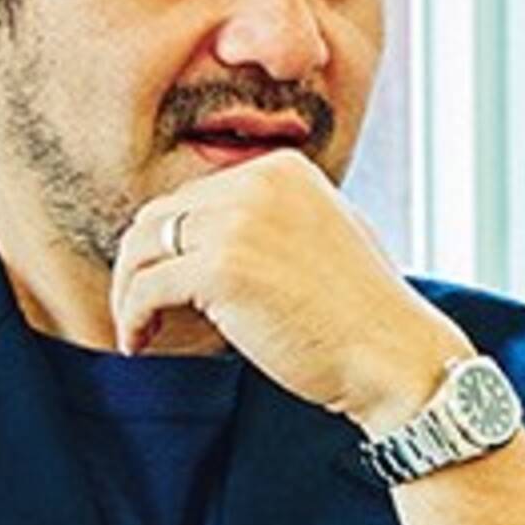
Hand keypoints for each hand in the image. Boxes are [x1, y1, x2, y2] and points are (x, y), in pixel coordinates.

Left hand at [109, 149, 472, 433]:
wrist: (395, 355)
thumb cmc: (359, 312)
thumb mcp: (319, 232)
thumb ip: (268, 218)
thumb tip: (202, 232)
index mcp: (280, 169)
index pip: (194, 197)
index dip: (171, 245)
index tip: (166, 285)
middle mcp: (256, 183)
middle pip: (160, 216)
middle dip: (141, 264)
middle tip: (141, 309)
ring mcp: (237, 222)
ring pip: (143, 248)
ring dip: (129, 291)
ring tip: (137, 329)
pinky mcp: (221, 268)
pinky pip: (147, 288)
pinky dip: (132, 317)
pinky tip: (140, 342)